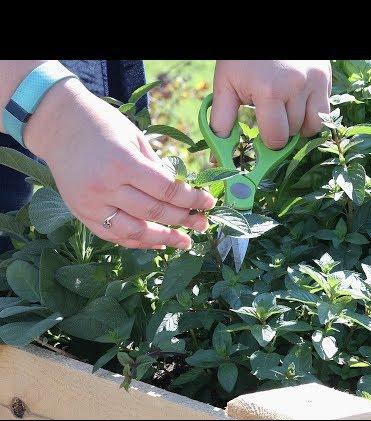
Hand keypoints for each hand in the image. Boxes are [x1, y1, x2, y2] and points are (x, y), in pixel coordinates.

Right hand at [23, 79, 214, 249]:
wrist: (58, 125)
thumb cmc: (102, 126)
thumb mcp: (136, 139)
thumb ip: (157, 168)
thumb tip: (183, 193)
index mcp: (123, 163)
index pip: (166, 190)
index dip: (192, 199)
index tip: (209, 203)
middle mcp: (105, 187)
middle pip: (154, 212)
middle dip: (184, 220)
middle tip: (203, 224)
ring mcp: (91, 204)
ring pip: (135, 231)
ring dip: (164, 238)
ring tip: (184, 241)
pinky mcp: (82, 214)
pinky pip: (114, 235)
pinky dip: (138, 242)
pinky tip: (157, 242)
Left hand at [210, 60, 331, 148]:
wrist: (265, 31)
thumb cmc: (243, 59)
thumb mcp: (226, 84)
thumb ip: (221, 122)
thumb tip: (219, 160)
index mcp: (269, 91)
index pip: (276, 139)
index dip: (268, 142)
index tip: (262, 134)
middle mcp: (296, 87)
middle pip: (293, 134)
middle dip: (281, 131)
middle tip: (270, 115)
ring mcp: (314, 81)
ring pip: (312, 126)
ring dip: (298, 125)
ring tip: (284, 108)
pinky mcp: (325, 77)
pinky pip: (324, 112)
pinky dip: (312, 114)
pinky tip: (298, 101)